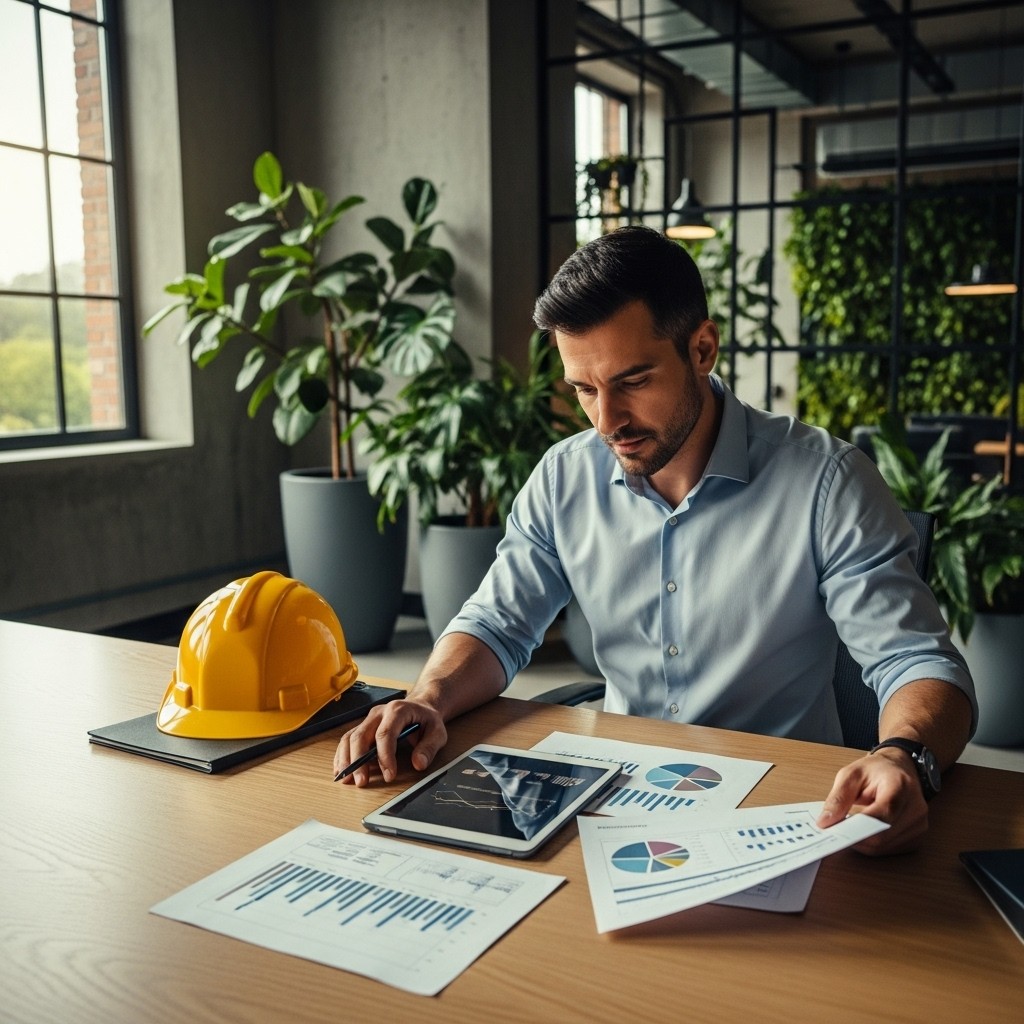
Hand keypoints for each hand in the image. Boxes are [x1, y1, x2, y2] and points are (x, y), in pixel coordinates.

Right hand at [332, 698, 446, 786]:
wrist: (421, 707)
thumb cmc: (427, 720)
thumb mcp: (438, 732)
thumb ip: (429, 747)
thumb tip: (419, 763)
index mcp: (397, 710)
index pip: (385, 733)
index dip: (385, 756)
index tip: (389, 775)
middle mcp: (379, 713)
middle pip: (361, 735)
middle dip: (359, 761)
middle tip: (362, 782)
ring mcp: (369, 719)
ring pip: (350, 737)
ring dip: (346, 759)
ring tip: (346, 779)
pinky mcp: (363, 727)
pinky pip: (348, 740)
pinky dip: (343, 756)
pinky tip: (342, 770)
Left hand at [816, 747, 928, 855]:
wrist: (899, 770)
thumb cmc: (876, 771)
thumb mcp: (850, 775)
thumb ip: (838, 798)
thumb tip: (825, 822)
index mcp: (900, 786)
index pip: (883, 814)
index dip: (858, 826)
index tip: (836, 829)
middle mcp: (915, 808)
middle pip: (882, 836)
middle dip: (855, 836)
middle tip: (836, 829)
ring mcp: (919, 825)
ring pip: (884, 847)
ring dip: (862, 842)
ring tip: (850, 826)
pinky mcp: (916, 838)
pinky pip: (889, 850)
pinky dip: (872, 845)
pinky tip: (864, 831)